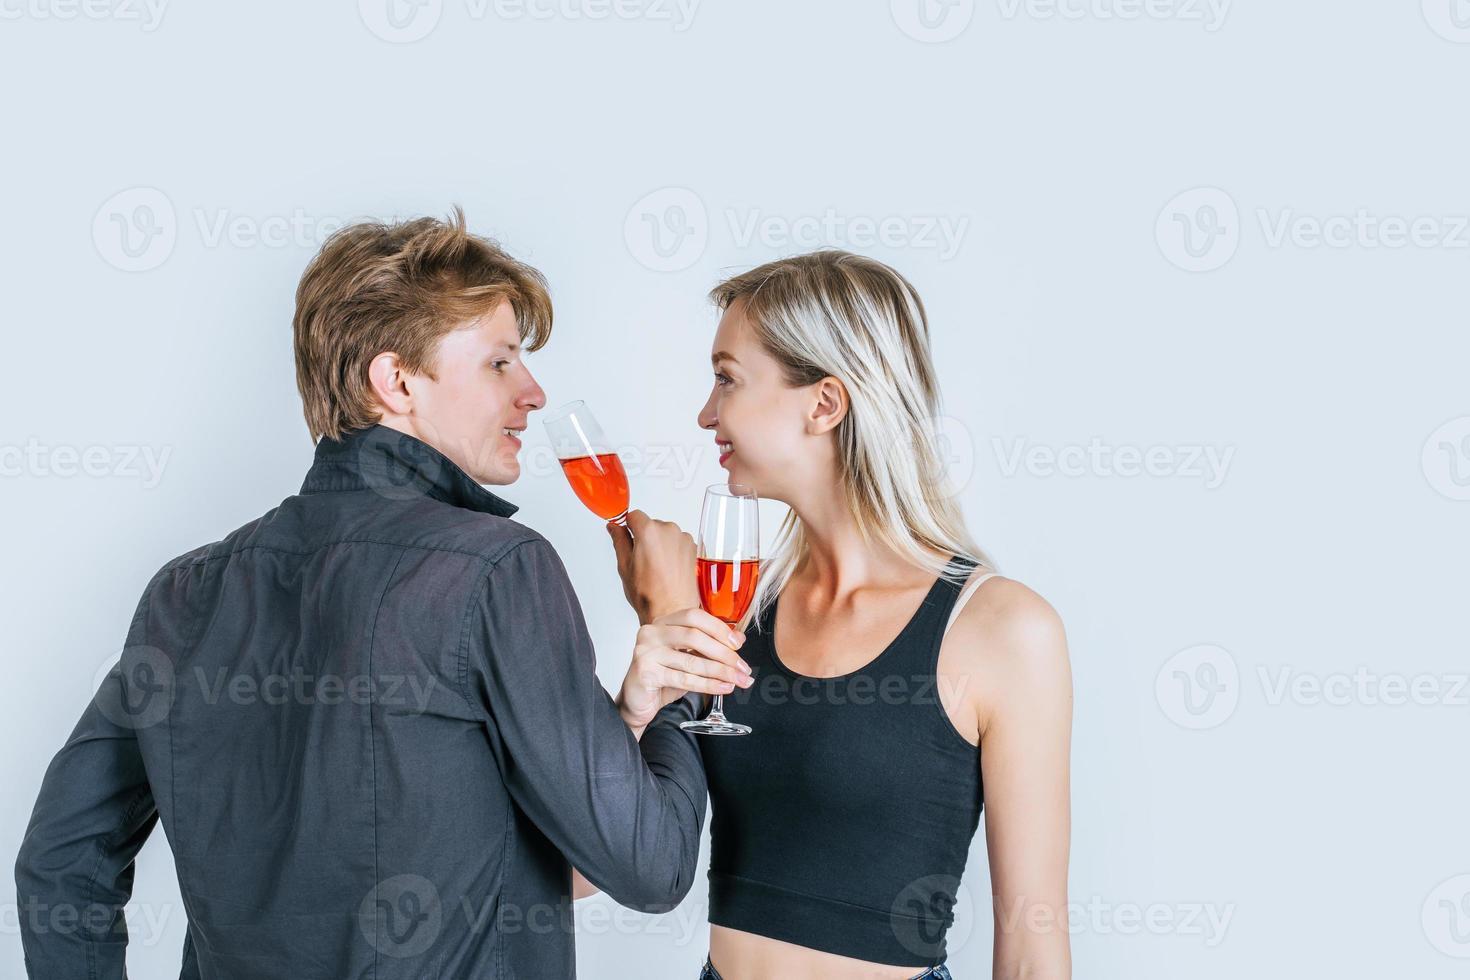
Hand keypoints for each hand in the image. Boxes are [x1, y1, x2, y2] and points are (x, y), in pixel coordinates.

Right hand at [606, 510, 700, 623]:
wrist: (672, 611)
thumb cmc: (649, 595)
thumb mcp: (624, 566)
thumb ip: (619, 540)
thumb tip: (614, 527)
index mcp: (649, 531)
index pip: (634, 515)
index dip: (628, 527)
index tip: (627, 536)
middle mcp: (669, 530)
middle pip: (651, 524)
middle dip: (645, 538)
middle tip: (642, 561)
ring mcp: (683, 538)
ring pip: (665, 533)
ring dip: (660, 544)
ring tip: (657, 568)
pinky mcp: (693, 547)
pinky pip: (678, 542)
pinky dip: (673, 550)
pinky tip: (669, 569)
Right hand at [615, 607, 752, 734]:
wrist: (637, 702)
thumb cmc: (663, 677)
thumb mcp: (690, 658)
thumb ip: (711, 646)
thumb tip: (739, 638)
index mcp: (663, 623)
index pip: (694, 616)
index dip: (718, 628)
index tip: (737, 644)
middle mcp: (651, 633)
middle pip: (694, 635)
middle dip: (724, 653)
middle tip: (742, 667)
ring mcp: (646, 652)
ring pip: (691, 660)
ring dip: (720, 671)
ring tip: (738, 680)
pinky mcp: (645, 672)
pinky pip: (684, 679)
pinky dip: (707, 685)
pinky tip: (723, 688)